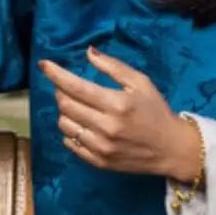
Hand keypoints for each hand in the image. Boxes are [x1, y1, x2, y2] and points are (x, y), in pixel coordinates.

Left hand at [39, 48, 198, 181]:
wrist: (172, 149)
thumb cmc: (156, 111)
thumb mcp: (141, 83)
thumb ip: (113, 67)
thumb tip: (88, 52)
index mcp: (116, 104)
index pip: (75, 87)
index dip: (56, 74)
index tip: (44, 65)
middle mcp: (106, 127)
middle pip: (65, 105)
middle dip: (61, 91)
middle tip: (69, 87)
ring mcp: (101, 147)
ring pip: (64, 125)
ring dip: (65, 112)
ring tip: (78, 107)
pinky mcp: (99, 162)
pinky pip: (70, 143)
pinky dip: (70, 131)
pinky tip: (83, 125)